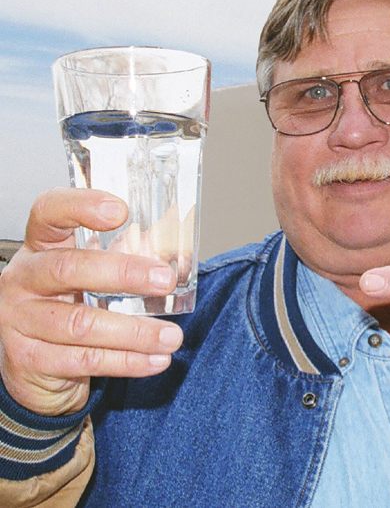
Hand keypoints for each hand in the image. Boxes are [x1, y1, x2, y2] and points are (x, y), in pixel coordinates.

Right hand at [0, 188, 183, 416]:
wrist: (35, 367)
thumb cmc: (70, 307)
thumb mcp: (90, 277)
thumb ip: (125, 260)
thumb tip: (183, 256)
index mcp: (41, 248)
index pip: (49, 213)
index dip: (80, 206)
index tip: (121, 210)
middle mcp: (24, 280)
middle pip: (68, 268)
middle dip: (123, 273)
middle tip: (165, 280)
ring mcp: (20, 321)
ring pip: (81, 324)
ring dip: (135, 331)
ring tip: (172, 337)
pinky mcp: (29, 360)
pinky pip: (84, 360)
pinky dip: (127, 362)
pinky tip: (155, 360)